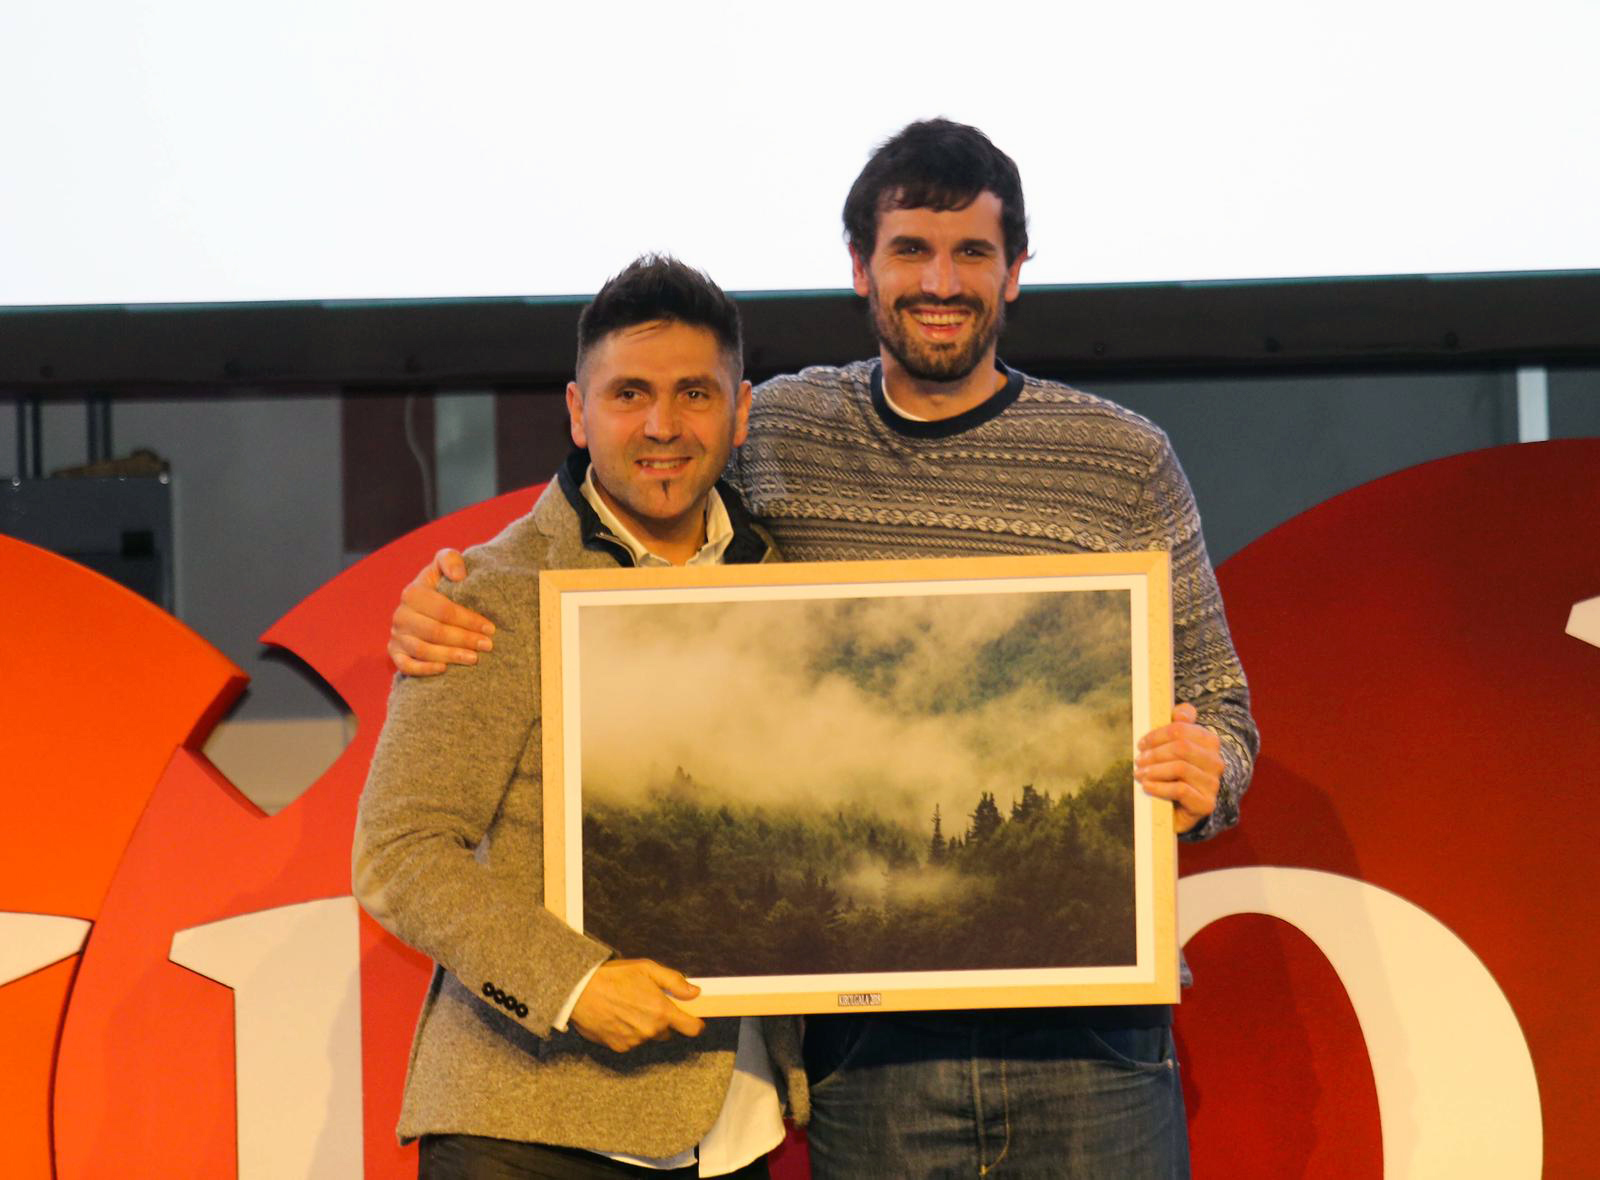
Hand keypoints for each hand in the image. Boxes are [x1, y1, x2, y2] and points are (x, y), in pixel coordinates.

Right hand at [387, 548, 495, 675]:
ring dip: (450, 655)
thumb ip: (450, 560)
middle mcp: (401, 615)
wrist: (427, 604)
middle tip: (487, 645)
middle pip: (435, 631)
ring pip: (422, 650)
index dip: (468, 620)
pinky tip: (445, 669)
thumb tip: (458, 576)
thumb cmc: (443, 584)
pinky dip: (424, 669)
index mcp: (413, 593)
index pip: (444, 610)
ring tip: (474, 658)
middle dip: (464, 639)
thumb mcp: (445, 564)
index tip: (490, 628)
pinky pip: (406, 665)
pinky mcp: (394, 653)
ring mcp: (396, 635)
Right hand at [568, 959, 704, 1052]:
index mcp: (661, 1011)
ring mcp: (635, 1041)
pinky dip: (629, 1032)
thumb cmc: (613, 977)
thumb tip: (695, 992)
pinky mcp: (619, 1047)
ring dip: (644, 1026)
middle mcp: (650, 1030)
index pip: (691, 1028)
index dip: (695, 1024)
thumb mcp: (647, 969)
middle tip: (647, 1003)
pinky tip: (618, 1017)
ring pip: (649, 1037)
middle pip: (667, 1032)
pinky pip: (632, 1042)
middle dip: (663, 1020)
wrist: (580, 992)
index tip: (694, 1020)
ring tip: (628, 1008)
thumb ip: (674, 981)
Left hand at [1135, 702, 1223, 834]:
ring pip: (1180, 768)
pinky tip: (1147, 786)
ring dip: (1154, 770)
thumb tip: (1181, 713)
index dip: (1157, 735)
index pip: (1182, 730)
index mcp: (1210, 742)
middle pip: (1181, 748)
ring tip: (1139, 774)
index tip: (1142, 743)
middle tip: (1139, 760)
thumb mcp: (1177, 745)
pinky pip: (1181, 790)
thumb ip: (1180, 724)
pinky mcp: (1206, 803)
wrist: (1186, 807)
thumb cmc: (1177, 773)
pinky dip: (1159, 787)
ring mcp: (1213, 783)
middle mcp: (1216, 761)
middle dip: (1155, 753)